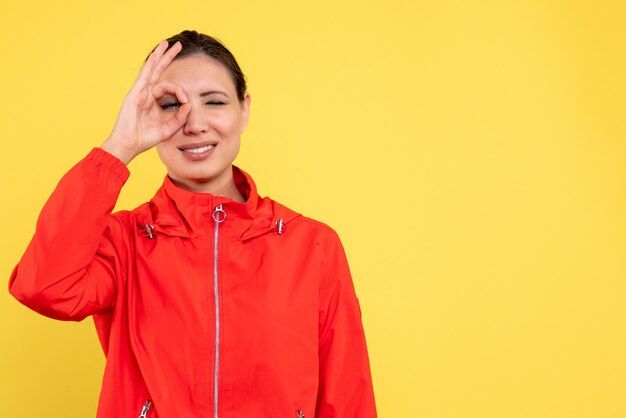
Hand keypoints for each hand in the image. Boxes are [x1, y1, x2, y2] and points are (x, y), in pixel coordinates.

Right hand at [101, 40, 190, 163]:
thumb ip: (179, 117)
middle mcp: (146, 94)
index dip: (180, 92)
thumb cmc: (144, 139)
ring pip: (151, 70)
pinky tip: (155, 54)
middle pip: (158, 71)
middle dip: (168, 57)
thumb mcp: (168, 129)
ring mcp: (139, 92)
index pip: (169, 88)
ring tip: (166, 43)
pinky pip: (144, 76)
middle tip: (178, 45)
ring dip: (159, 55)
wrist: (128, 145)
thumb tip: (189, 104)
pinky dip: (150, 65)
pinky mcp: (134, 94)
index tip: (186, 101)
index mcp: (153, 102)